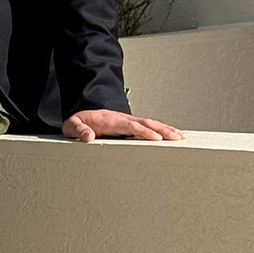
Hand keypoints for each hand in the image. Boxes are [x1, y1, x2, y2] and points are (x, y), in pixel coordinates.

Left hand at [62, 109, 184, 142]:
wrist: (82, 115)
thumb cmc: (79, 122)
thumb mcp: (71, 126)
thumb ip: (78, 130)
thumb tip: (88, 137)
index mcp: (109, 120)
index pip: (129, 125)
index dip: (143, 131)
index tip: (156, 137)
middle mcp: (122, 119)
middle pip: (145, 123)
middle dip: (162, 129)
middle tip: (177, 137)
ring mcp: (128, 121)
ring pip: (151, 123)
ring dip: (166, 129)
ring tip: (181, 137)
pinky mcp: (131, 126)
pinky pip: (149, 126)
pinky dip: (163, 130)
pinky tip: (173, 135)